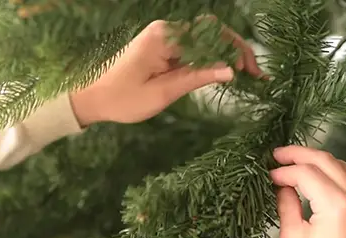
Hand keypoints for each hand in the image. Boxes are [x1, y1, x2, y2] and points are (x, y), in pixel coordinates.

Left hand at [71, 19, 263, 125]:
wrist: (90, 97)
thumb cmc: (122, 99)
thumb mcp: (162, 93)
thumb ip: (197, 77)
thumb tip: (230, 70)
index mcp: (164, 37)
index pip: (210, 34)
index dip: (235, 50)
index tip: (251, 71)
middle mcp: (165, 31)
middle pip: (210, 32)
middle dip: (234, 50)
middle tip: (254, 73)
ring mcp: (163, 37)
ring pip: (203, 40)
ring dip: (224, 55)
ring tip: (245, 74)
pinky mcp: (161, 47)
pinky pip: (191, 48)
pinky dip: (208, 59)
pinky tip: (222, 72)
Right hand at [271, 146, 345, 237]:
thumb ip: (286, 205)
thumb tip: (280, 185)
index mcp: (337, 207)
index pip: (306, 173)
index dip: (283, 171)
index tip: (269, 175)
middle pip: (325, 160)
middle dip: (299, 154)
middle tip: (277, 154)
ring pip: (338, 166)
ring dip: (314, 160)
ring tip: (291, 162)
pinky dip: (327, 172)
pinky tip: (310, 176)